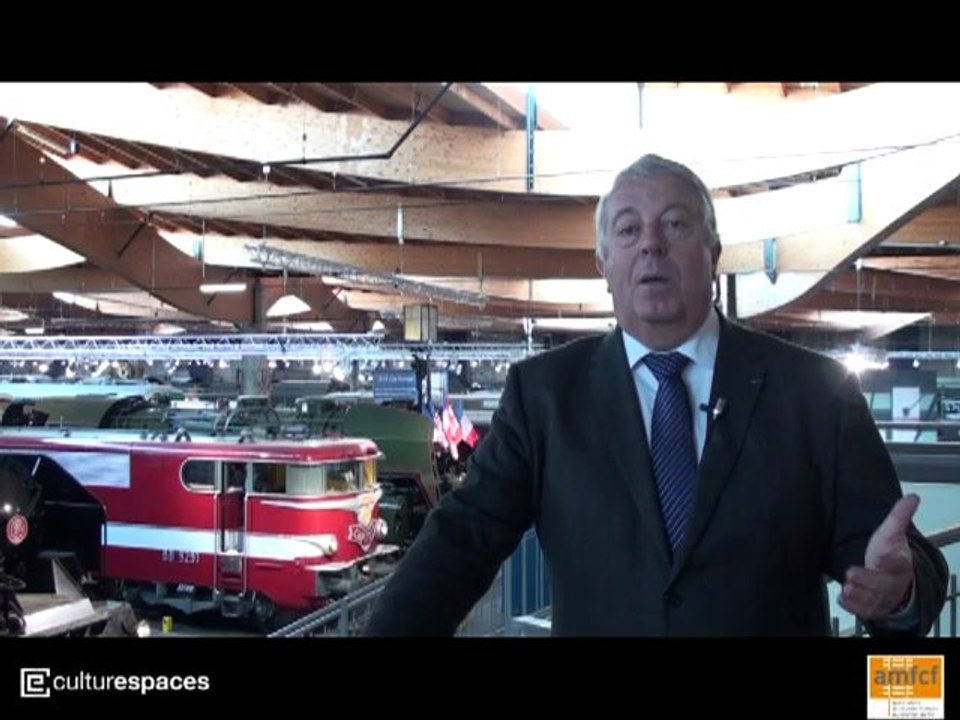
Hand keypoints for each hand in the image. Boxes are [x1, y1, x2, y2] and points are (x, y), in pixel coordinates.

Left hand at [838, 494, 917, 619]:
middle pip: (883, 584)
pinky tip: (843, 599)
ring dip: (859, 596)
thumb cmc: (889, 552)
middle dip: (867, 580)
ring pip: (874, 600)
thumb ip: (899, 516)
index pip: (896, 561)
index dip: (890, 558)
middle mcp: (892, 581)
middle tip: (850, 574)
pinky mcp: (873, 607)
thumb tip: (912, 497)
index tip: (881, 555)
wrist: (894, 577)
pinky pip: (865, 611)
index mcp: (898, 562)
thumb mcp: (891, 532)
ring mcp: (883, 596)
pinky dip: (854, 608)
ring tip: (846, 589)